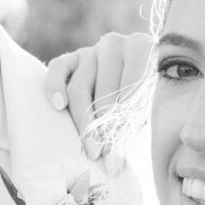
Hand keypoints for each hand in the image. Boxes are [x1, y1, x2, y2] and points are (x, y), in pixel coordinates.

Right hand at [44, 30, 152, 149]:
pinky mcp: (71, 58)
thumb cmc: (145, 107)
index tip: (122, 152)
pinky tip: (58, 106)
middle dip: (104, 126)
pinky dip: (55, 86)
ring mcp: (92, 50)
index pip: (133, 86)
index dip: (126, 122)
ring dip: (83, 119)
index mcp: (144, 49)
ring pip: (79, 86)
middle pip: (104, 90)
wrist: (128, 95)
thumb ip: (138, 126)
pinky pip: (58, 68)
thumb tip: (118, 161)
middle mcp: (117, 44)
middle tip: (104, 155)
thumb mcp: (150, 111)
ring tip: (90, 147)